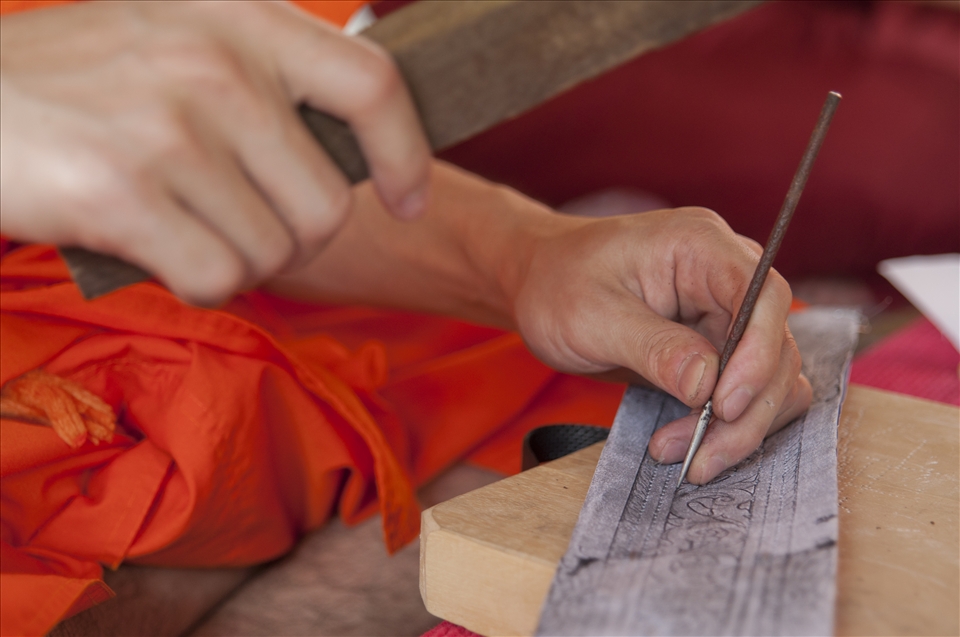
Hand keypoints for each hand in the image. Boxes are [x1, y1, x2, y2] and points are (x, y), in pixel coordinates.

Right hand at [0, 1, 429, 304]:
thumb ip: (266, 77)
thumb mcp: (178, 37)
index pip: (373, 85)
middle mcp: (216, 64)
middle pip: (327, 205)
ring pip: (272, 251)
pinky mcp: (125, 191)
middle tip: (231, 221)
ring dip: (234, 259)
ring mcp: (171, 126)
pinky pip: (218, 277)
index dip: (406, 155)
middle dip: (291, 237)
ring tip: (176, 222)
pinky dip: (194, 281)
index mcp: (242, 17)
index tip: (407, 200)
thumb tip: (360, 156)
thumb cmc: (80, 83)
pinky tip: (154, 249)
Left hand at [511, 207, 811, 483]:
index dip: (757, 355)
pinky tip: (685, 442)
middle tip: (701, 456)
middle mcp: (725, 276)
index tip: (724, 406)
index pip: (763, 296)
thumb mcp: (594, 316)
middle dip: (746, 409)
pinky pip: (747, 390)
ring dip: (739, 426)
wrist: (537, 283)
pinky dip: (729, 424)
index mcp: (700, 245)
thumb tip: (707, 383)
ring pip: (771, 377)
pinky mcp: (717, 348)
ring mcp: (725, 313)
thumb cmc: (558, 283)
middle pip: (775, 346)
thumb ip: (654, 347)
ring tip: (685, 457)